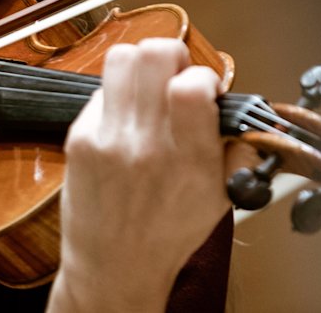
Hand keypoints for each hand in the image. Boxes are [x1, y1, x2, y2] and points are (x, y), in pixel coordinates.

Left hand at [47, 38, 238, 311]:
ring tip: (149, 88)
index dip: (203, 74)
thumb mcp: (220, 196)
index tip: (205, 88)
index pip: (192, 85)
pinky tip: (126, 118)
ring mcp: (107, 138)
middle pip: (152, 54)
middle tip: (175, 77)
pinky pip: (99, 90)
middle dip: (172, 55)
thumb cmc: (168, 234)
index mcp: (188, 159)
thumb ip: (235, 148)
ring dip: (140, 65)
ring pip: (120, 59)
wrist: (113, 266)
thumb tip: (241, 110)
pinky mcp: (79, 138)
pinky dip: (117, 95)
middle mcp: (145, 144)